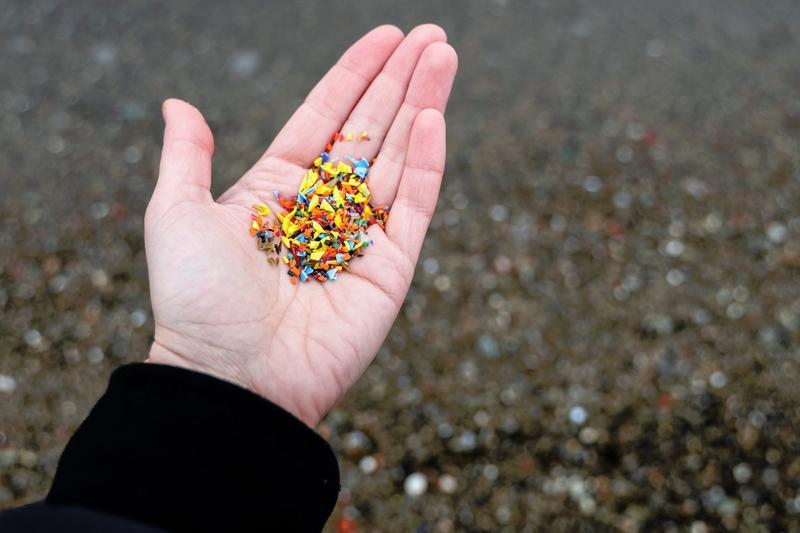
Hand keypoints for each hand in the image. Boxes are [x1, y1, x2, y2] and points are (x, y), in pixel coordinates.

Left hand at [144, 25, 457, 426]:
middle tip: (431, 36)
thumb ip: (187, 158)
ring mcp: (361, 238)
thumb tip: (177, 104)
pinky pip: (414, 207)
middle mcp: (323, 209)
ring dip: (422, 106)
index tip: (386, 36)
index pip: (324, 118)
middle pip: (371, 131)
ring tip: (444, 56)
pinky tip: (433, 117)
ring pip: (399, 159)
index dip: (354, 76)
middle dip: (400, 80)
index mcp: (277, 191)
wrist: (230, 380)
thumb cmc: (196, 302)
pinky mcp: (390, 270)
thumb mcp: (176, 215)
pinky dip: (427, 163)